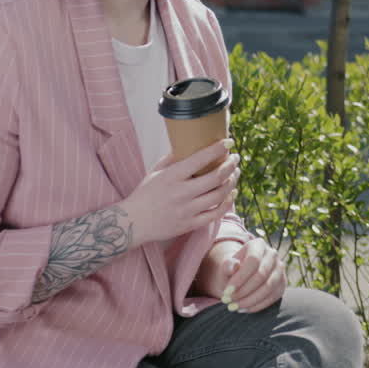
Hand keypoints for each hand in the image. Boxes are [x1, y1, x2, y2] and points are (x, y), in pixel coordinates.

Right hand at [119, 139, 239, 247]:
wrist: (133, 223)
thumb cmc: (144, 194)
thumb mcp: (155, 172)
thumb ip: (172, 158)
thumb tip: (189, 144)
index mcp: (172, 176)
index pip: (200, 159)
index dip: (218, 149)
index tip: (228, 142)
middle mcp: (181, 193)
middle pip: (216, 177)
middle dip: (230, 165)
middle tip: (235, 159)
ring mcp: (186, 210)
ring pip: (219, 195)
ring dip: (232, 182)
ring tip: (235, 174)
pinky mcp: (189, 224)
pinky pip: (215, 214)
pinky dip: (227, 203)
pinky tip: (232, 194)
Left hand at [206, 236, 286, 313]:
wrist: (242, 277)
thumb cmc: (232, 271)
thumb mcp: (226, 267)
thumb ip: (227, 265)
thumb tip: (233, 266)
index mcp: (258, 244)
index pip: (253, 261)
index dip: (239, 278)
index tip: (226, 292)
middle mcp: (272, 254)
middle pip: (261, 275)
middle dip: (243, 291)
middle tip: (228, 302)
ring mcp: (280, 269)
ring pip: (268, 287)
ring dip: (249, 300)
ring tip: (234, 307)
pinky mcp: (282, 284)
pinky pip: (272, 297)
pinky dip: (257, 305)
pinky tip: (244, 309)